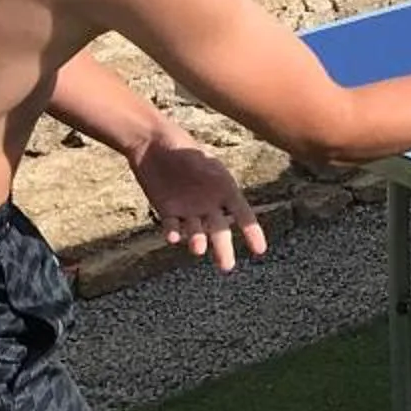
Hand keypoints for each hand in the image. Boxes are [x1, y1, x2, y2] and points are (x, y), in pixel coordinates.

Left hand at [129, 125, 266, 270]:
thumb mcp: (195, 152)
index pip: (243, 214)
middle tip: (226, 266)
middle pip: (220, 231)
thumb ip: (203, 165)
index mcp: (224, 188)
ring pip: (197, 233)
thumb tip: (212, 169)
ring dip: (198, 242)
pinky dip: (173, 234)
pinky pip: (173, 228)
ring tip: (198, 249)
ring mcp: (189, 210)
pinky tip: (173, 238)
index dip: (252, 231)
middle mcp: (210, 203)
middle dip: (223, 249)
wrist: (150, 144)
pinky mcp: (168, 213)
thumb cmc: (178, 143)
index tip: (259, 250)